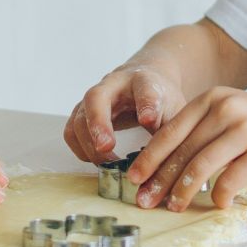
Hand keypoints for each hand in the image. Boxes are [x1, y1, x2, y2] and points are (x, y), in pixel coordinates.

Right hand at [63, 63, 186, 163]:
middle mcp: (113, 85)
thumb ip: (170, 133)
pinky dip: (80, 149)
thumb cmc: (160, 98)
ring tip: (110, 163)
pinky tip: (98, 161)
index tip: (148, 120)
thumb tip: (164, 165)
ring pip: (80, 117)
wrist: (144, 80)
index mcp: (143, 81)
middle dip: (99, 123)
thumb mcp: (174, 110)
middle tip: (106, 147)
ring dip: (89, 144)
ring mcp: (93, 98)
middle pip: (97, 98)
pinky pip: (72, 131)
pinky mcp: (83, 112)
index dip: (147, 105)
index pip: (145, 90)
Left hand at [126, 88, 246, 209]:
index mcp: (214, 99)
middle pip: (182, 150)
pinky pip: (230, 180)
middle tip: (145, 199)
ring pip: (200, 166)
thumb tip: (172, 161)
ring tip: (174, 206)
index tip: (134, 177)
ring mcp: (245, 130)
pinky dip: (218, 196)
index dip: (150, 157)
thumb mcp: (236, 113)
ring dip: (183, 191)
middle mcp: (226, 110)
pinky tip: (215, 204)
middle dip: (159, 179)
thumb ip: (206, 129)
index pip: (171, 131)